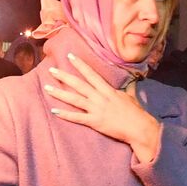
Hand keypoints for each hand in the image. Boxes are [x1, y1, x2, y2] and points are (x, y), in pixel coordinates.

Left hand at [46, 52, 160, 162]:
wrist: (139, 128)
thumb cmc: (136, 113)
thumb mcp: (131, 97)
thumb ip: (127, 89)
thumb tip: (131, 82)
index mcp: (108, 90)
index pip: (91, 74)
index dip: (80, 65)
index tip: (70, 56)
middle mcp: (100, 97)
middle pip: (79, 84)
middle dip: (64, 76)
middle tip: (51, 70)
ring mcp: (96, 109)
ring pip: (74, 99)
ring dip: (59, 93)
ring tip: (47, 88)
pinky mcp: (95, 122)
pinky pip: (77, 117)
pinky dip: (65, 114)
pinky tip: (54, 111)